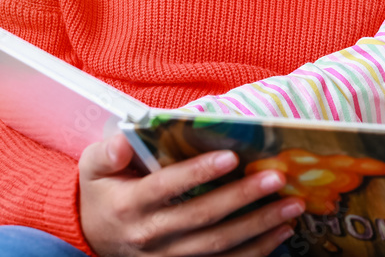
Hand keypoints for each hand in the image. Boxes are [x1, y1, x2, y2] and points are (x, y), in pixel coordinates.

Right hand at [79, 133, 304, 255]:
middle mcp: (149, 235)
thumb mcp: (93, 167)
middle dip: (242, 197)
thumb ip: (107, 152)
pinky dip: (256, 251)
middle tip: (276, 178)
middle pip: (201, 217)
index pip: (166, 186)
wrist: (92, 236)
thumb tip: (124, 139)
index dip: (198, 172)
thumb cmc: (103, 192)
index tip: (232, 156)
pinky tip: (282, 232)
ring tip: (291, 206)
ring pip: (218, 246)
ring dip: (259, 227)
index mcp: (128, 204)